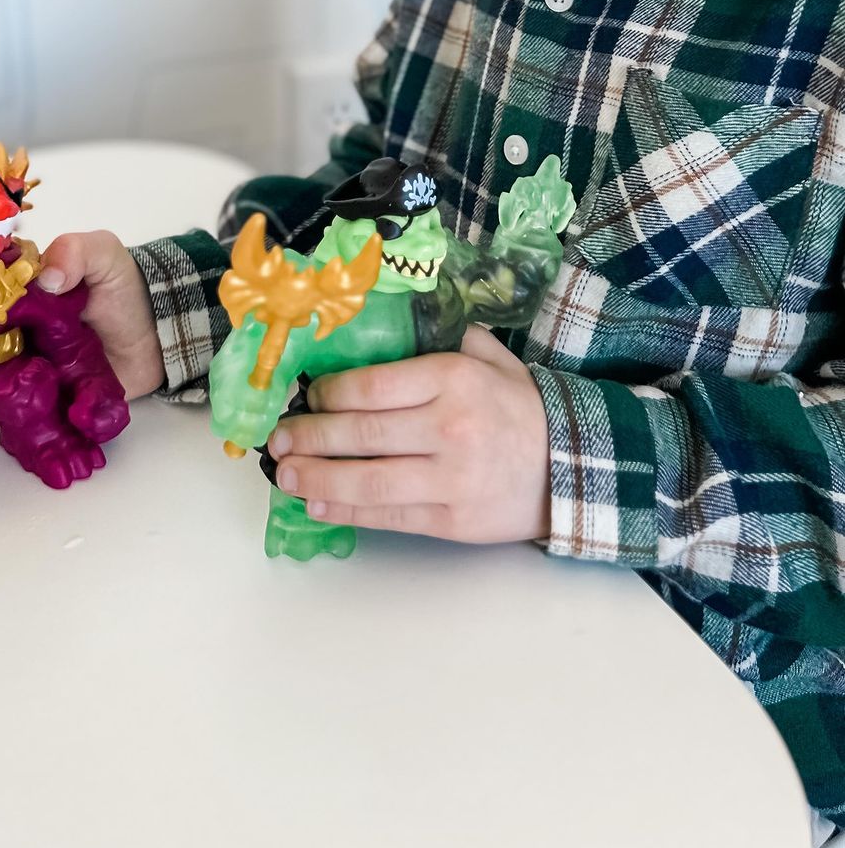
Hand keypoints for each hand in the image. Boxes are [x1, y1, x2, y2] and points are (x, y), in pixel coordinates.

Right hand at [0, 234, 163, 431]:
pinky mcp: (51, 397)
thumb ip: (75, 253)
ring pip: (0, 387)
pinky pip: (29, 413)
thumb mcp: (103, 254)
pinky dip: (18, 424)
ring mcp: (34, 368)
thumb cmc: (123, 287)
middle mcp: (19, 332)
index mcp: (21, 295)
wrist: (160, 330)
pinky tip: (8, 433)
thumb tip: (46, 279)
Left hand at [265, 328, 550, 544]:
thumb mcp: (493, 359)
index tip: (308, 397)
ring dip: (317, 478)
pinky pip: (389, 515)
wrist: (572, 468)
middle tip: (276, 440)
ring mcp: (449, 478)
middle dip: (310, 437)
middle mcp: (447, 427)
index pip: (374, 385)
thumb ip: (446, 340)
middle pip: (362, 433)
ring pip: (368, 479)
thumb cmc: (521, 410)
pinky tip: (317, 504)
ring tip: (284, 475)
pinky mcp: (451, 520)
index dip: (330, 394)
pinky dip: (347, 511)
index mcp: (453, 379)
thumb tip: (396, 326)